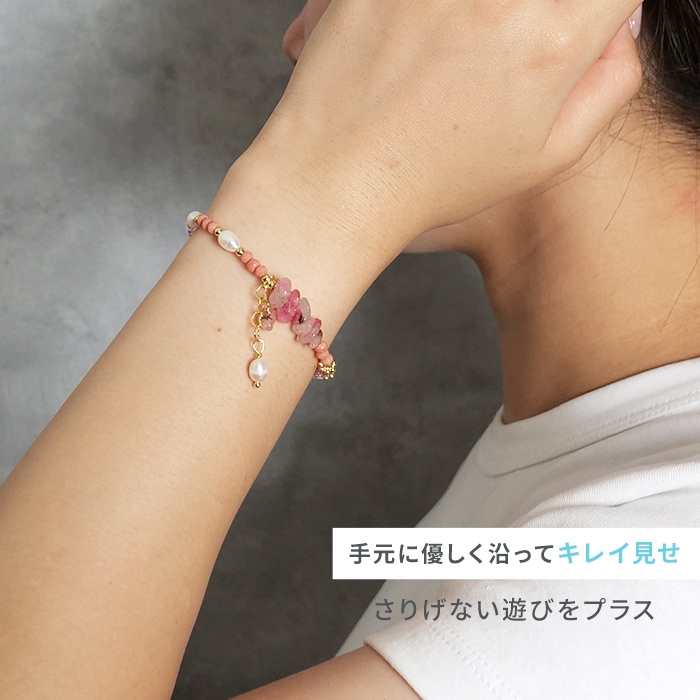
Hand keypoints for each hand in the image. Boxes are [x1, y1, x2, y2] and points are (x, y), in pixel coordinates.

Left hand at [244, 0, 642, 249]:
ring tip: (452, 47)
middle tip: (500, 41)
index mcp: (554, 41)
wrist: (341, 182)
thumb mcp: (549, 154)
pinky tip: (419, 35)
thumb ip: (609, 82)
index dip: (595, 8)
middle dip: (533, 12)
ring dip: (470, 12)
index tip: (568, 25)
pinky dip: (420, 9)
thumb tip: (621, 24)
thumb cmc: (437, 180)